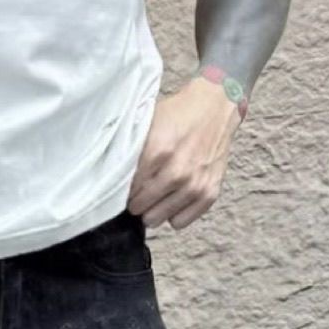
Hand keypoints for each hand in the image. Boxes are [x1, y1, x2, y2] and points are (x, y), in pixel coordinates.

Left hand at [127, 76, 241, 231]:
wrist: (216, 106)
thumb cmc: (179, 115)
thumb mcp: (149, 123)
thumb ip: (132, 150)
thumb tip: (112, 176)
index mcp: (158, 151)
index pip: (127, 189)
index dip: (122, 190)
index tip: (124, 187)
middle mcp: (177, 172)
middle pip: (140, 208)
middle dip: (136, 201)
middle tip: (139, 191)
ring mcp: (195, 185)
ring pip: (158, 218)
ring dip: (153, 210)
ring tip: (156, 195)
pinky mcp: (209, 194)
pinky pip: (179, 222)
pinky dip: (174, 214)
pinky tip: (174, 198)